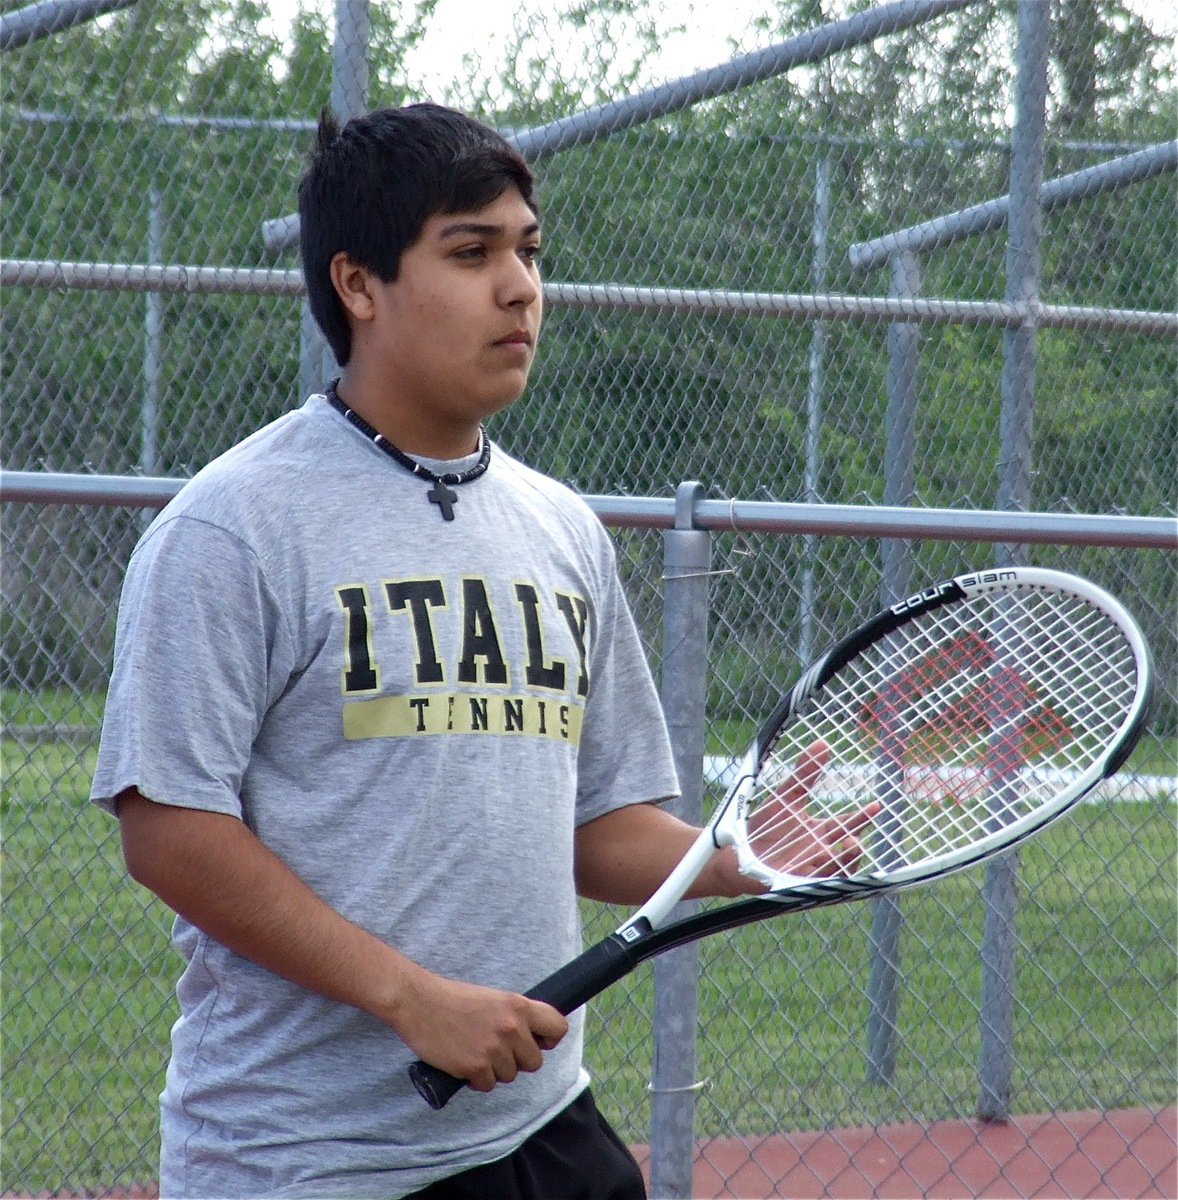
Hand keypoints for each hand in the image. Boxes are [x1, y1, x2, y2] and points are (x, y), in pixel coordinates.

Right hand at [392, 965, 568, 1093]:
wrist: (419, 1003)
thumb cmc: (454, 999)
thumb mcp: (493, 998)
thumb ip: (514, 1016)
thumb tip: (532, 1038)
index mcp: (518, 1005)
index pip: (557, 1027)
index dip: (549, 1039)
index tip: (538, 1041)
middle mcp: (510, 1028)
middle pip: (534, 1062)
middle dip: (517, 1060)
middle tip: (496, 1049)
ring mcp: (493, 1049)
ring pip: (510, 1075)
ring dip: (494, 1069)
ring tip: (475, 1050)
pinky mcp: (475, 1067)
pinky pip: (488, 1085)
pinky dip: (476, 1079)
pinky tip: (464, 1061)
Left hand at [747, 740, 878, 879]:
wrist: (736, 849)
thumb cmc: (764, 825)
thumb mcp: (786, 795)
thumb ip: (805, 772)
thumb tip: (823, 743)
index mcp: (819, 832)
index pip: (846, 825)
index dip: (862, 817)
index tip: (876, 805)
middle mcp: (820, 852)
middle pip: (847, 851)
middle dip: (858, 843)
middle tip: (861, 837)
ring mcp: (810, 869)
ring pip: (837, 870)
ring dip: (847, 860)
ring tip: (851, 845)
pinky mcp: (796, 883)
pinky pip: (817, 883)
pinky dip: (826, 875)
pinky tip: (828, 862)